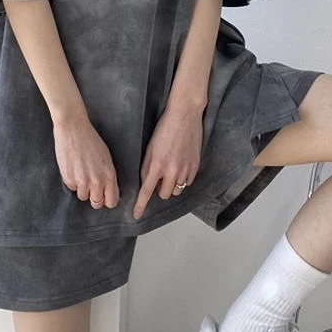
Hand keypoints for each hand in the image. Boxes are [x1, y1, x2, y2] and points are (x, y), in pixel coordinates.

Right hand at [53, 113, 119, 208]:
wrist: (73, 129)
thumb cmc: (91, 140)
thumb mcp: (106, 158)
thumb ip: (108, 175)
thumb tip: (108, 190)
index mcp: (109, 175)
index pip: (111, 201)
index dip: (108, 200)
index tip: (105, 196)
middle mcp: (96, 181)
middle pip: (97, 203)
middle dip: (95, 197)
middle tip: (92, 187)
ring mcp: (81, 181)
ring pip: (83, 196)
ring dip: (83, 189)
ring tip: (82, 174)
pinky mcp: (68, 179)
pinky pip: (72, 188)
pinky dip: (72, 182)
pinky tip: (73, 169)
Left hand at [134, 101, 203, 219]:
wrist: (185, 115)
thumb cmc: (165, 128)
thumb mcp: (150, 147)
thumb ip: (147, 167)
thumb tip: (145, 182)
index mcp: (157, 165)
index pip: (147, 191)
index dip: (140, 205)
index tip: (136, 215)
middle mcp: (172, 170)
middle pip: (163, 194)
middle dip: (160, 189)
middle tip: (159, 175)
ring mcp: (186, 170)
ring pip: (176, 190)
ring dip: (171, 184)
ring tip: (171, 168)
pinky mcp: (196, 167)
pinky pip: (187, 182)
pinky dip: (182, 178)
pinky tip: (181, 164)